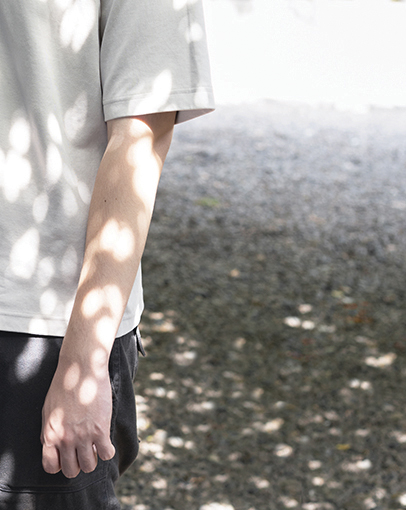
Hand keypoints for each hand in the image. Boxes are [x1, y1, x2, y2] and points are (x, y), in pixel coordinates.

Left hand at [41, 352, 115, 477]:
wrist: (81, 368)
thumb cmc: (65, 385)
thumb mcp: (49, 410)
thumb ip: (50, 430)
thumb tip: (53, 444)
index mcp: (50, 434)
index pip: (52, 467)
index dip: (61, 464)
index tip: (68, 455)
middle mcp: (65, 439)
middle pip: (72, 471)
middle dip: (78, 463)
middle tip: (84, 450)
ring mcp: (83, 436)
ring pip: (89, 466)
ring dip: (93, 458)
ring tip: (96, 445)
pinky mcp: (101, 430)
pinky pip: (107, 455)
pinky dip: (108, 451)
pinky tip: (107, 442)